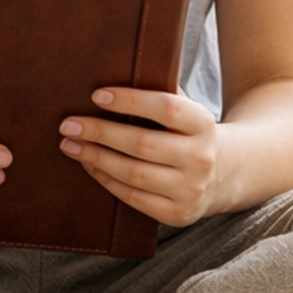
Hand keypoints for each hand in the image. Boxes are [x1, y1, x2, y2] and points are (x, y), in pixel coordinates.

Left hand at [58, 88, 219, 226]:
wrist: (224, 174)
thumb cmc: (188, 133)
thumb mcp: (186, 111)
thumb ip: (158, 95)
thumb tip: (108, 79)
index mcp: (203, 124)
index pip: (165, 108)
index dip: (129, 101)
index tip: (96, 95)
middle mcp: (200, 157)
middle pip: (142, 144)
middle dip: (100, 133)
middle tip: (68, 124)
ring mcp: (190, 189)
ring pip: (133, 173)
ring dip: (96, 158)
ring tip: (70, 145)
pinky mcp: (177, 213)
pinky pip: (133, 197)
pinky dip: (105, 180)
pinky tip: (89, 165)